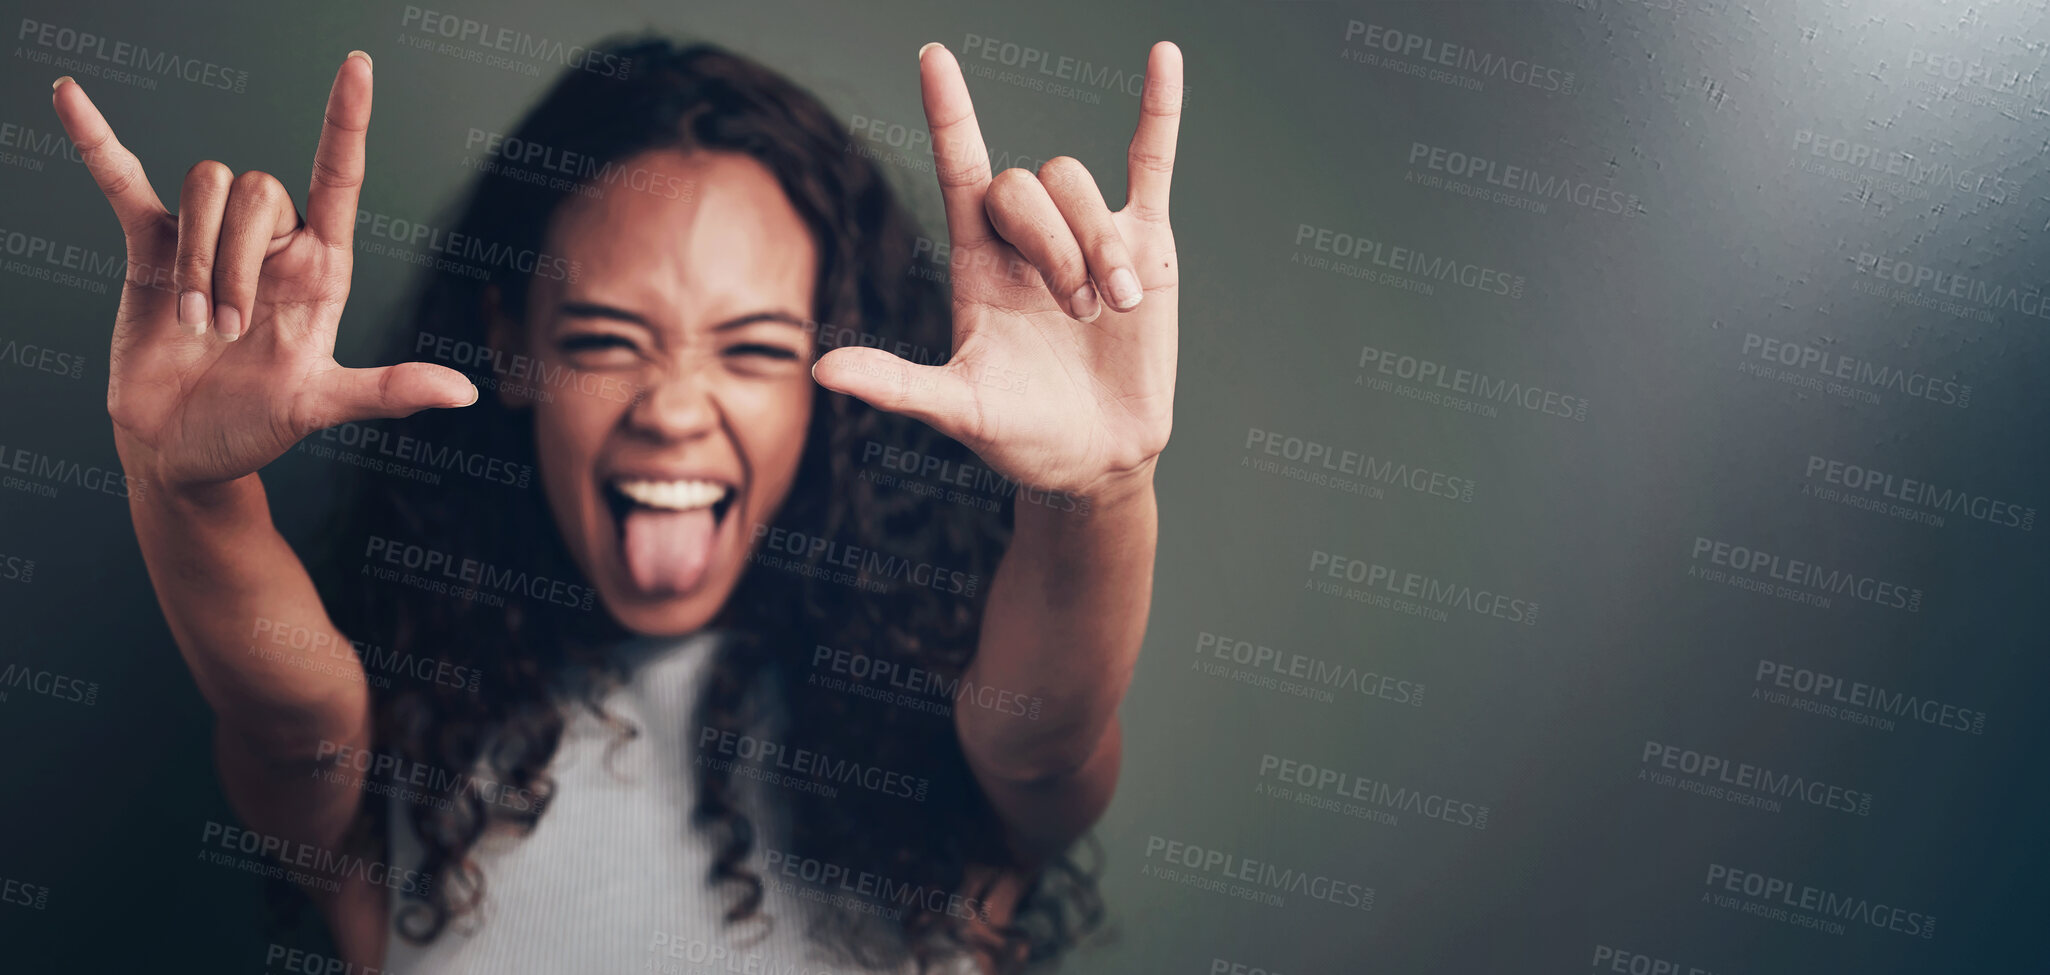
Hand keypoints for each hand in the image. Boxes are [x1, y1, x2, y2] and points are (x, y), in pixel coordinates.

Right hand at [51, 52, 476, 491]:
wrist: (182, 451)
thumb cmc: (256, 428)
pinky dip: (97, 143)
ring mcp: (209, 242)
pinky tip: (70, 99)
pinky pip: (123, 182)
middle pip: (256, 189)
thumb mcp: (320, 407)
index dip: (346, 121)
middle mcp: (271, 244)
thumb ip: (387, 391)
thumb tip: (464, 394)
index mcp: (320, 268)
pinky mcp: (150, 249)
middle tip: (222, 331)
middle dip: (233, 260)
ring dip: (194, 257)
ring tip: (191, 323)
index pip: (340, 177)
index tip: (358, 66)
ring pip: (204, 189)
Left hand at [812, 41, 1183, 502]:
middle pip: (1028, 185)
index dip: (948, 113)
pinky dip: (1161, 110)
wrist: (1098, 459)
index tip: (933, 56)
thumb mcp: (958, 411)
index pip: (959, 168)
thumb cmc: (1020, 436)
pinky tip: (1164, 58)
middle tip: (1074, 312)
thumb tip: (820, 372)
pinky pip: (1152, 161)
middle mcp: (1026, 239)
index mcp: (976, 260)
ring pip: (1083, 186)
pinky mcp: (1145, 243)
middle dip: (1054, 243)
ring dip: (1097, 244)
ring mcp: (1088, 235)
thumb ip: (897, 385)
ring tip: (1111, 308)